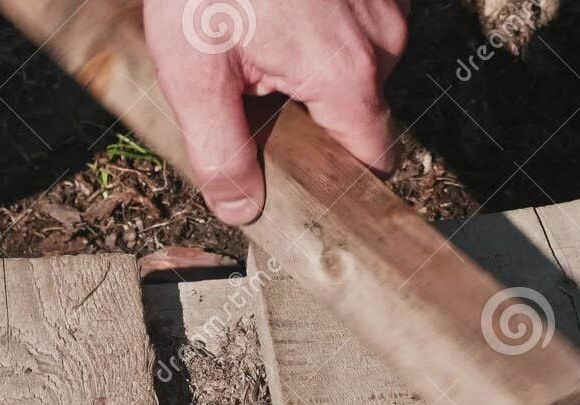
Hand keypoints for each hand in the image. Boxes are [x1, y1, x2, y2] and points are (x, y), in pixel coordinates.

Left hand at [143, 0, 409, 223]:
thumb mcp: (194, 72)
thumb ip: (220, 152)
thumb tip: (241, 209)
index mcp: (346, 75)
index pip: (374, 160)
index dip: (340, 178)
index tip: (305, 178)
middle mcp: (382, 39)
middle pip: (360, 111)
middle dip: (312, 113)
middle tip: (253, 88)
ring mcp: (385, 2)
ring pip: (358, 64)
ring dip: (314, 66)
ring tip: (258, 35)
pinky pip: (357, 22)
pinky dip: (322, 25)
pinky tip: (278, 8)